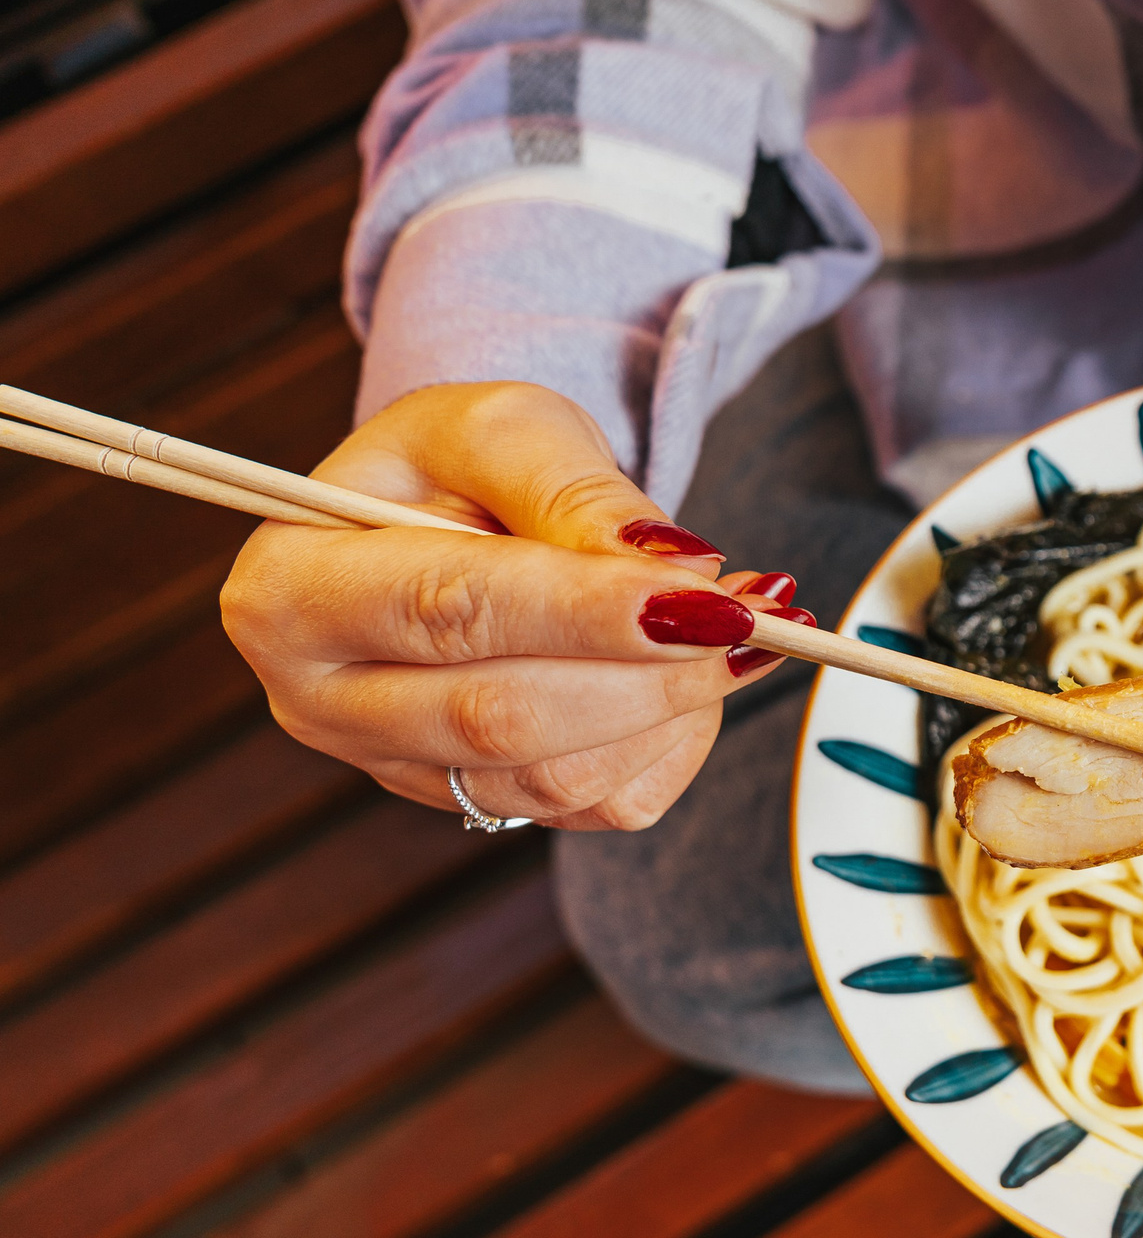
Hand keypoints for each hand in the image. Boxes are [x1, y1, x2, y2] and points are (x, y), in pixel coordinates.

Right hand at [222, 381, 807, 829]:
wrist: (451, 516)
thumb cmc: (460, 466)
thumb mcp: (505, 429)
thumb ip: (579, 492)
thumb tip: (676, 569)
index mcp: (292, 589)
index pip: (450, 612)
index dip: (588, 612)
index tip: (708, 597)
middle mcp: (322, 700)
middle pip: (504, 716)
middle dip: (651, 671)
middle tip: (755, 616)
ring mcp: (396, 769)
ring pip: (559, 778)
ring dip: (674, 707)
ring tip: (735, 625)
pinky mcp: (473, 805)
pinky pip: (597, 808)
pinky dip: (670, 744)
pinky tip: (688, 674)